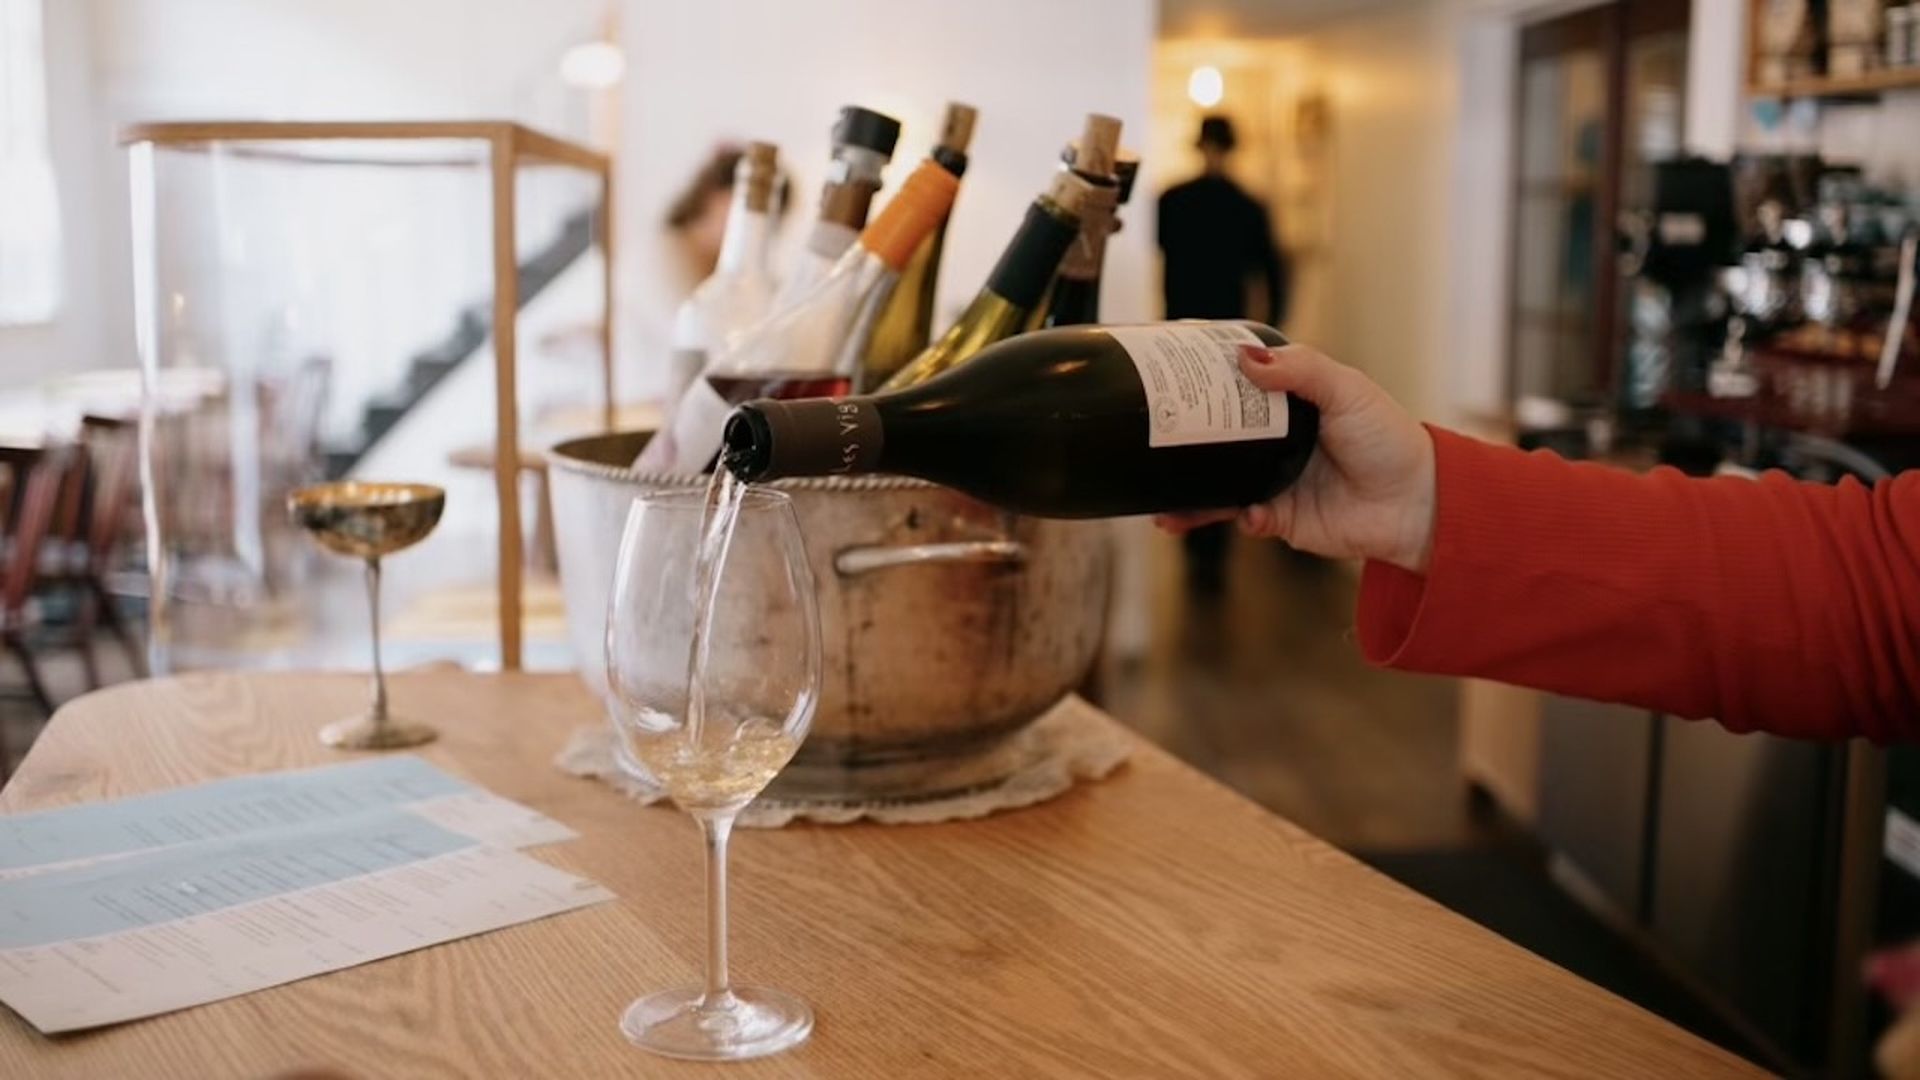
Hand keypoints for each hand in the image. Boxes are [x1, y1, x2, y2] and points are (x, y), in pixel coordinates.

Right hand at [1155, 344, 1436, 573]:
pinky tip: (1247, 513)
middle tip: (1152, 442)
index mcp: (1289, 406)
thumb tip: (1245, 358)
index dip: (1204, 387)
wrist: (1416, 502)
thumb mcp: (1346, 389)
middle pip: (1217, 441)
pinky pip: (1246, 518)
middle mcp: (1275, 444)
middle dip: (1182, 446)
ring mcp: (1274, 482)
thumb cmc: (1389, 440)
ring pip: (1218, 487)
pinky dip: (1240, 517)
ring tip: (1163, 507)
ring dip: (1190, 499)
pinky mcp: (1281, 518)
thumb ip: (1299, 370)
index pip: (1236, 392)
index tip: (1170, 381)